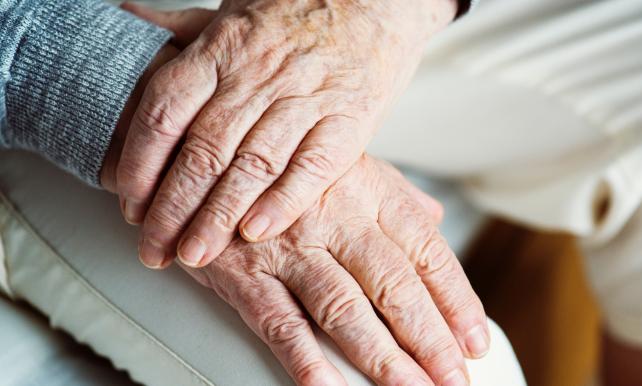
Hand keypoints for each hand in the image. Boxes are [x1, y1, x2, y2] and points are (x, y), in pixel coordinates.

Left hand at [116, 0, 458, 268]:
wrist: (376, 1)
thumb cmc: (301, 11)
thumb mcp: (233, 12)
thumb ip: (182, 31)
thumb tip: (129, 22)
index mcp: (222, 50)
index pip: (165, 112)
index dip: (141, 163)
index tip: (130, 204)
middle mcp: (258, 76)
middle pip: (203, 151)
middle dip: (172, 208)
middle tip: (155, 249)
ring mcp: (305, 99)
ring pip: (252, 166)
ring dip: (218, 217)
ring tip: (195, 255)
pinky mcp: (348, 121)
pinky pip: (312, 168)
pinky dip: (282, 203)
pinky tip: (257, 232)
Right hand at [183, 155, 488, 385]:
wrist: (204, 156)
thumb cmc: (284, 167)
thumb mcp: (346, 163)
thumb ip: (393, 195)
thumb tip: (435, 219)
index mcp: (368, 191)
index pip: (426, 251)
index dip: (456, 299)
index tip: (474, 339)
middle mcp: (335, 218)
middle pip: (394, 285)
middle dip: (430, 339)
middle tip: (455, 379)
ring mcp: (289, 246)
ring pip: (345, 309)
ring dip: (382, 358)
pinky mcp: (245, 273)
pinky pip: (280, 323)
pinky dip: (306, 361)